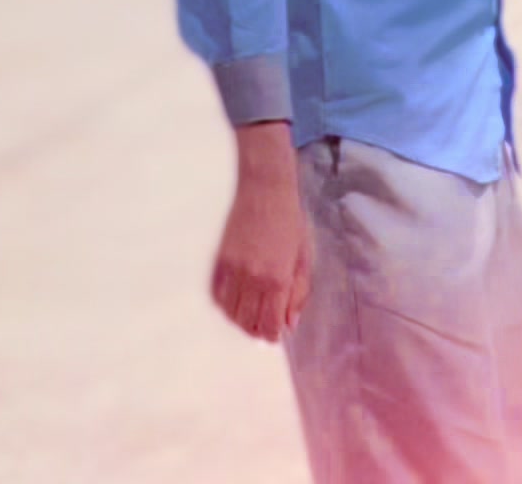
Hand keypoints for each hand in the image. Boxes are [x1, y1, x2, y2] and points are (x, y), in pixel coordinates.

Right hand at [210, 126, 314, 342]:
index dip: (273, 334)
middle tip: (264, 325)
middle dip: (257, 330)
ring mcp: (234, 269)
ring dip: (240, 320)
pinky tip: (236, 301)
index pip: (270, 324)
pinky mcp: (220, 260)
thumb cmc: (290, 221)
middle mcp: (253, 278)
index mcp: (278, 278)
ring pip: (231, 313)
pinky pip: (217, 296)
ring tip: (250, 313)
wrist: (265, 188)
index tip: (275, 333)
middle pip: (248, 323)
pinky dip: (225, 305)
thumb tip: (290, 324)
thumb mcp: (304, 257)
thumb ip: (299, 292)